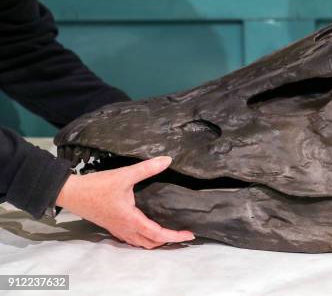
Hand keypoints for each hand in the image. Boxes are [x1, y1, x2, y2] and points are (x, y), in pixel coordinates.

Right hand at [56, 156, 194, 248]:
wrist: (71, 193)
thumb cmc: (96, 186)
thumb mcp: (124, 175)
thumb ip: (147, 168)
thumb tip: (167, 160)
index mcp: (130, 219)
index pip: (157, 234)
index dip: (175, 236)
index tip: (189, 235)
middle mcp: (125, 228)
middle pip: (151, 243)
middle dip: (169, 241)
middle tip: (183, 234)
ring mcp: (117, 229)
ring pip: (141, 243)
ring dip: (156, 242)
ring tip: (170, 234)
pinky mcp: (112, 226)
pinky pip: (132, 239)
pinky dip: (144, 239)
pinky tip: (148, 231)